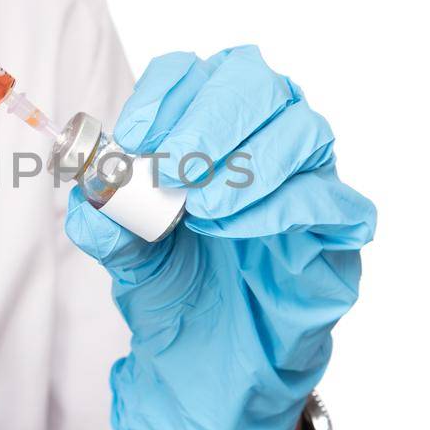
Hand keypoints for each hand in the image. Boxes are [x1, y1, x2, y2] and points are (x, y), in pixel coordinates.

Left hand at [66, 46, 375, 429]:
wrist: (210, 358)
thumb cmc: (177, 283)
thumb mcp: (123, 253)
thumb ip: (103, 221)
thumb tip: (90, 193)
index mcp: (207, 122)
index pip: (195, 72)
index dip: (165, 93)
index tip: (135, 138)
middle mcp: (264, 133)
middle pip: (256, 80)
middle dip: (210, 120)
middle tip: (173, 172)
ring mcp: (309, 176)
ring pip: (305, 130)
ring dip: (247, 164)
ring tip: (201, 210)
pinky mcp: (339, 229)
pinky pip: (333, 200)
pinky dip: (283, 207)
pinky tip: (235, 229)